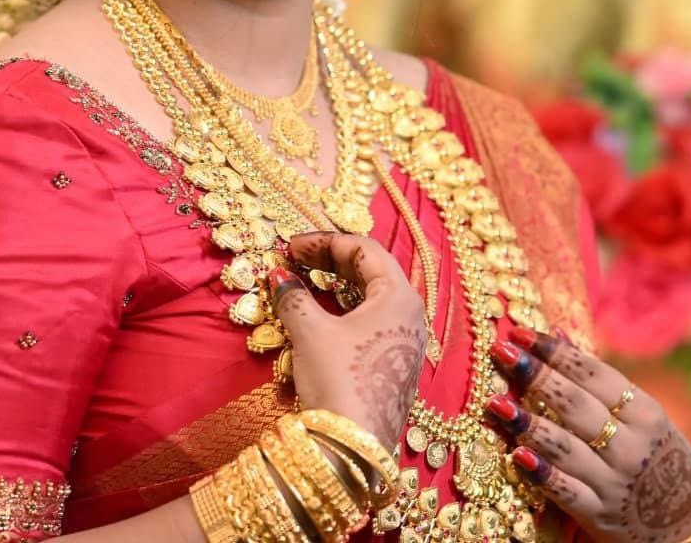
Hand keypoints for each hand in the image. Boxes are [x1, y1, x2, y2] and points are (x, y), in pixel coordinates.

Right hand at [269, 232, 427, 450]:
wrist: (353, 448)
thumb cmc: (338, 380)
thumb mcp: (310, 333)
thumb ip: (293, 298)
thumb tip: (279, 278)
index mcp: (398, 295)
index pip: (364, 249)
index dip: (325, 242)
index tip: (292, 246)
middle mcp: (410, 313)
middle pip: (373, 269)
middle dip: (332, 260)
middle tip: (297, 258)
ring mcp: (406, 340)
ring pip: (373, 296)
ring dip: (339, 284)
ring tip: (307, 280)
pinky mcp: (396, 363)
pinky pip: (374, 320)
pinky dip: (347, 308)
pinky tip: (324, 313)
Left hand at [486, 328, 690, 542]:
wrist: (689, 523)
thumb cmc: (654, 453)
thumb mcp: (641, 414)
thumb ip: (598, 378)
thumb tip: (558, 334)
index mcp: (644, 412)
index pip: (594, 374)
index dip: (555, 352)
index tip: (521, 333)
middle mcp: (630, 445)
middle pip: (576, 405)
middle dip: (537, 376)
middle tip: (501, 353)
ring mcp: (614, 482)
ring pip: (566, 446)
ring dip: (529, 423)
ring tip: (496, 401)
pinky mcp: (599, 515)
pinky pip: (565, 491)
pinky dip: (541, 473)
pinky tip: (515, 455)